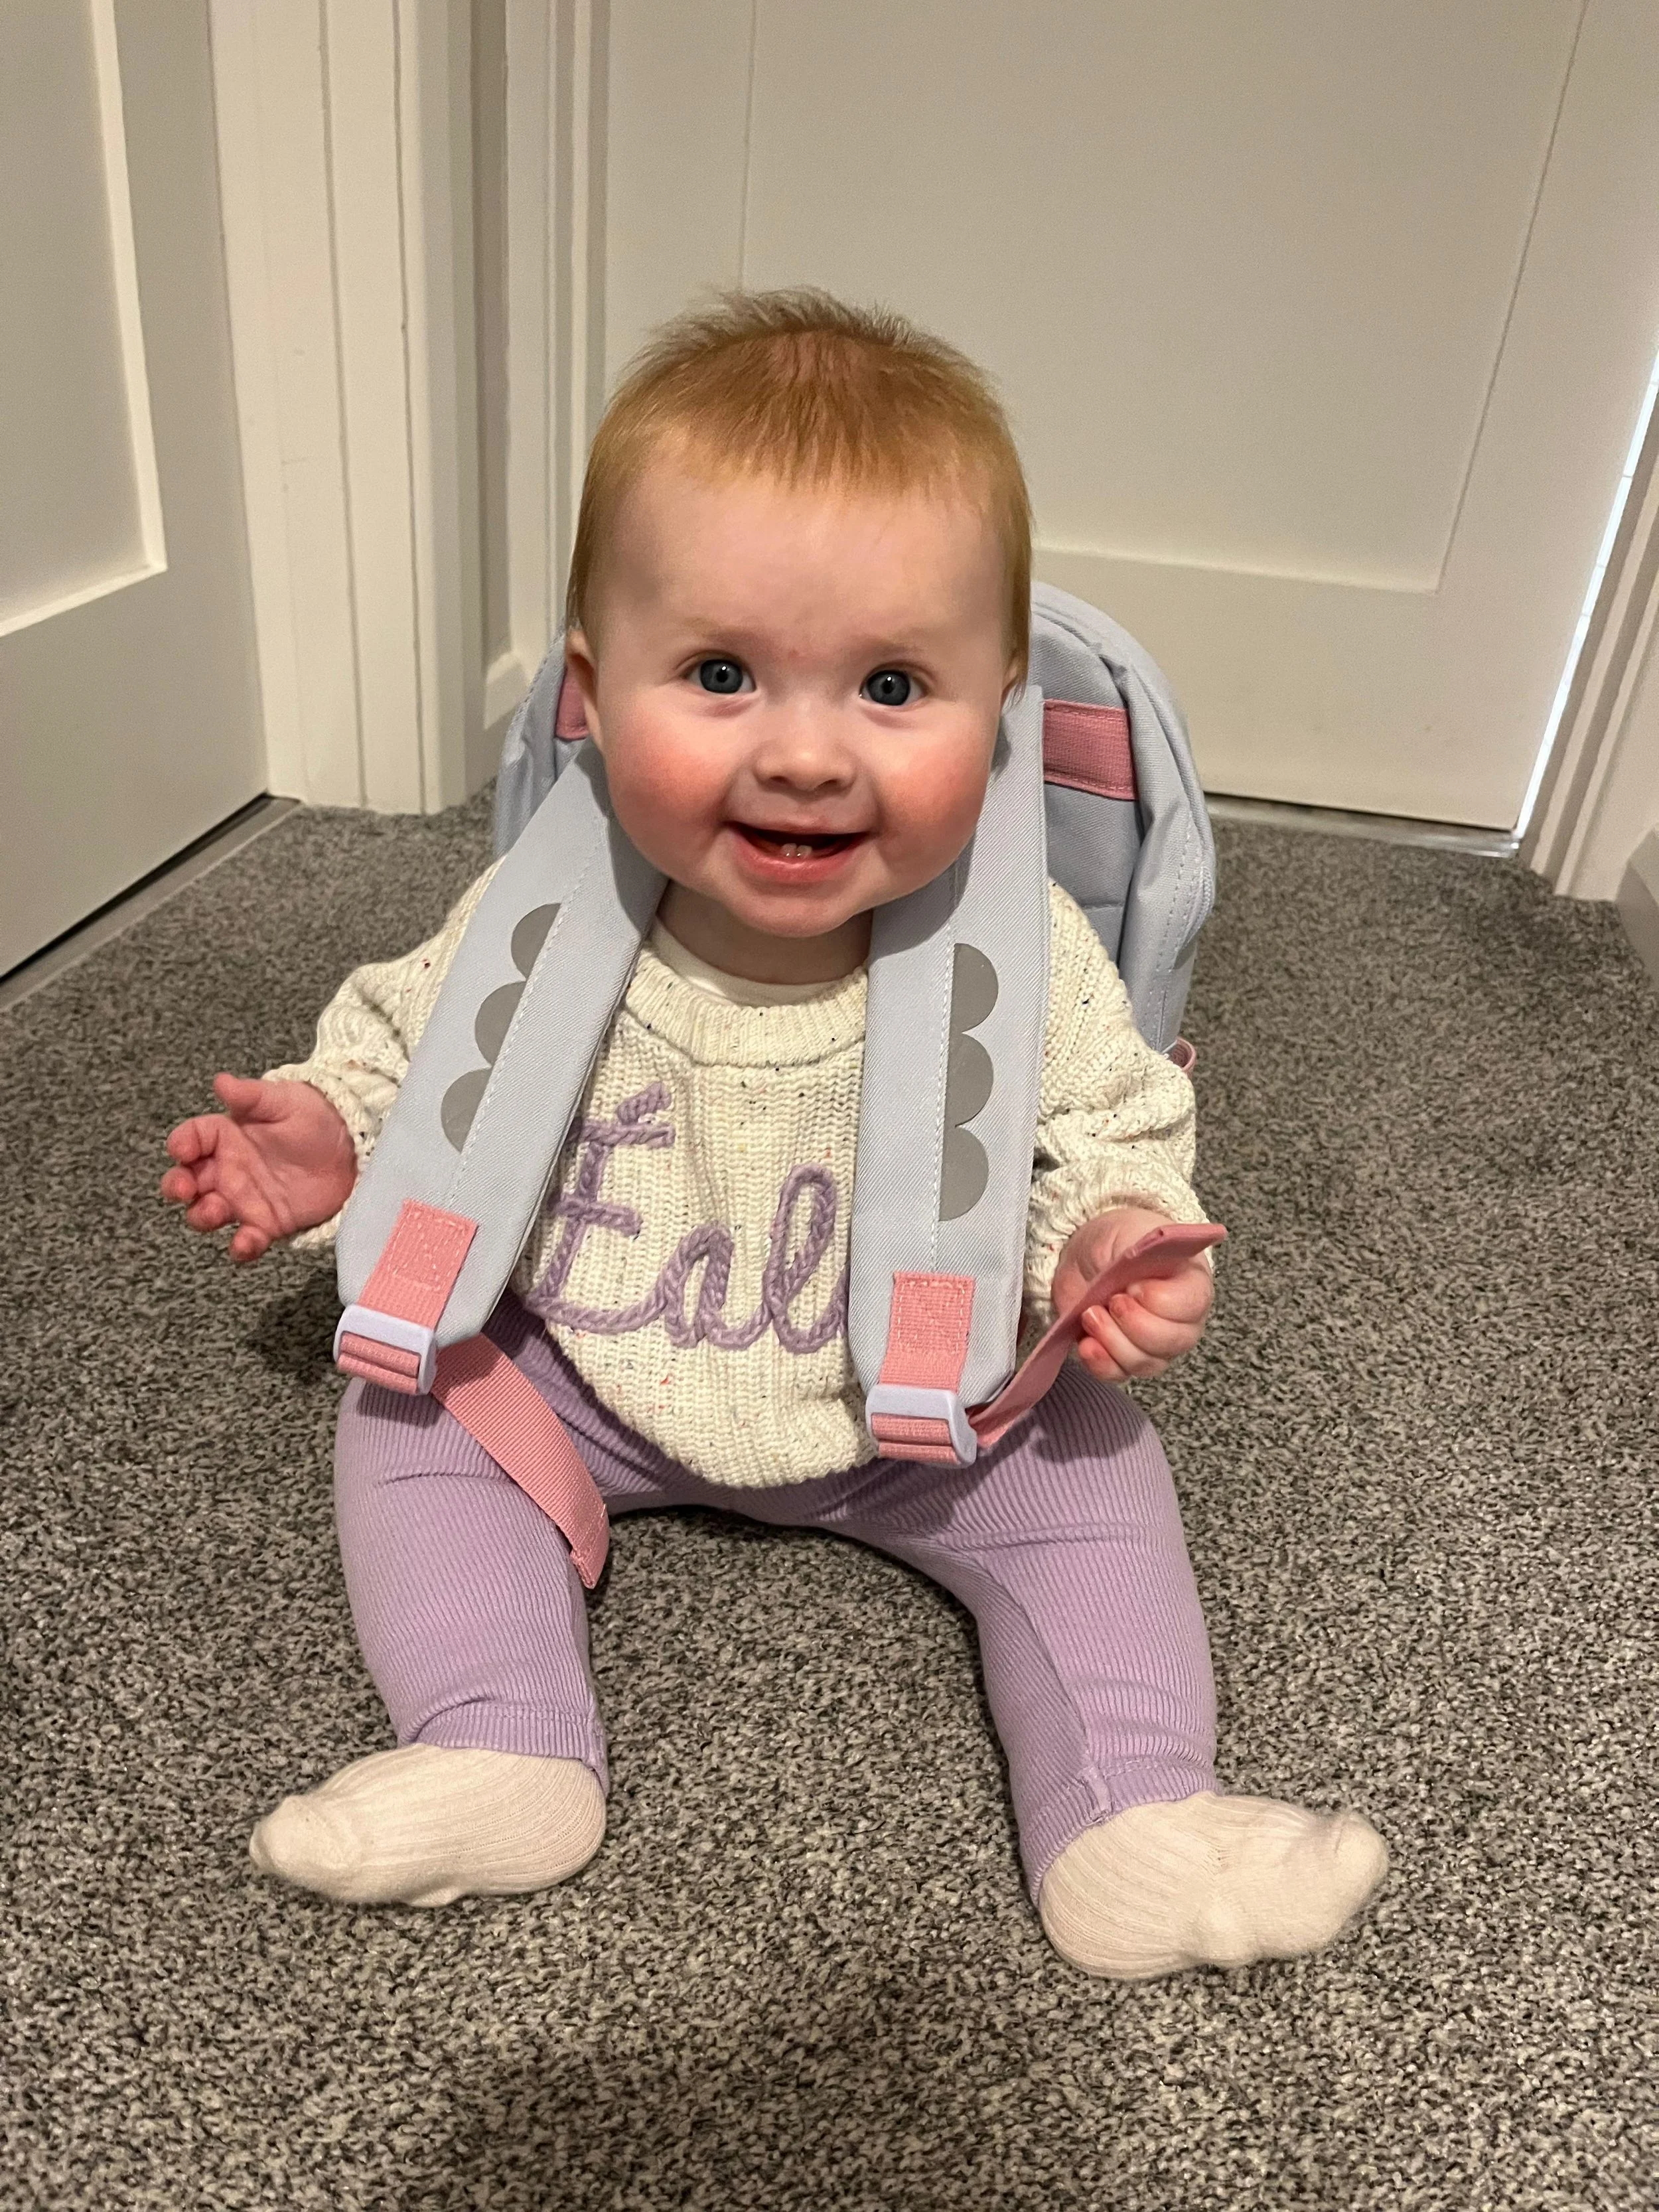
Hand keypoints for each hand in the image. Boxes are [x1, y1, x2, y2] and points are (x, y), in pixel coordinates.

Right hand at [161, 1075, 356, 1261]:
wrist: (353, 1148)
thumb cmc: (313, 1117)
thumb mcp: (284, 1100)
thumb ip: (252, 1095)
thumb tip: (221, 1082)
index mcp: (225, 1136)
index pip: (192, 1138)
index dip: (181, 1144)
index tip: (181, 1150)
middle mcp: (227, 1170)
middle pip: (188, 1181)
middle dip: (177, 1186)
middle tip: (183, 1188)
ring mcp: (244, 1199)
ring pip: (208, 1213)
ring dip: (202, 1216)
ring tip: (214, 1212)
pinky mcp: (267, 1224)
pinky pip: (247, 1240)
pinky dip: (241, 1246)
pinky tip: (245, 1243)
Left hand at [1051, 1206, 1213, 1382]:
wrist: (1091, 1255)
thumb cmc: (1120, 1241)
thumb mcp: (1131, 1233)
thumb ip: (1143, 1248)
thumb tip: (1152, 1255)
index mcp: (1192, 1284)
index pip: (1191, 1305)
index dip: (1159, 1301)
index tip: (1133, 1285)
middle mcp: (1182, 1322)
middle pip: (1171, 1342)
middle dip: (1134, 1324)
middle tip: (1112, 1300)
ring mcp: (1155, 1346)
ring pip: (1144, 1362)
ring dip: (1113, 1342)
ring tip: (1091, 1314)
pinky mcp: (1124, 1359)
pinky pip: (1118, 1374)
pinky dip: (1100, 1363)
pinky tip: (1086, 1344)